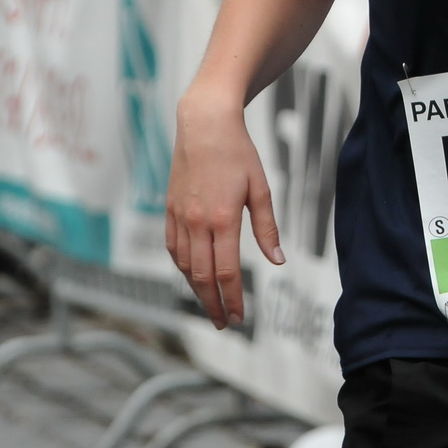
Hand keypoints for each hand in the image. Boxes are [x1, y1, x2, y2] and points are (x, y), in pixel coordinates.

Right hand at [166, 86, 282, 328]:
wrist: (204, 124)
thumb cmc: (238, 152)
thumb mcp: (261, 188)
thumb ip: (267, 227)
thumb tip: (278, 260)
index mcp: (223, 218)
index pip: (226, 271)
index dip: (232, 298)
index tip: (239, 317)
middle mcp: (197, 222)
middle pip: (201, 276)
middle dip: (213, 303)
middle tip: (223, 323)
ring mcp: (179, 216)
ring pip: (183, 265)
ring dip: (195, 290)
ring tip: (209, 304)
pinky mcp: (169, 209)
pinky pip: (173, 248)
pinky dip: (182, 267)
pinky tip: (191, 275)